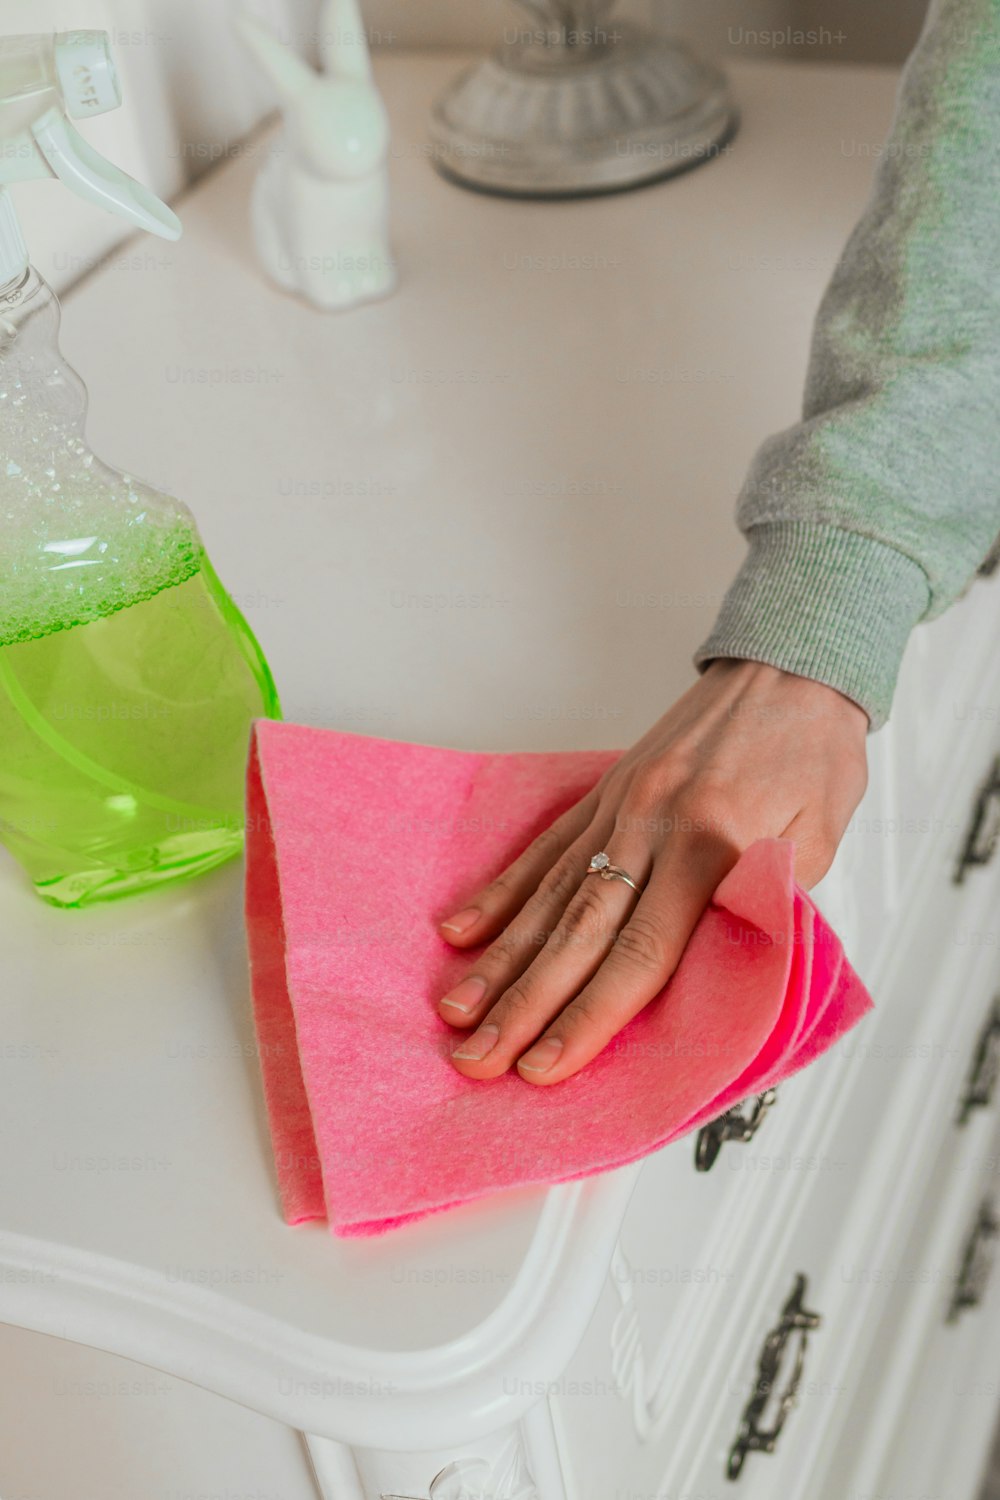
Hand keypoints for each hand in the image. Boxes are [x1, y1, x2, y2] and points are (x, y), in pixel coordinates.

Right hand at [437, 659, 868, 1084]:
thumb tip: (716, 970)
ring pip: (548, 896)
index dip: (590, 1015)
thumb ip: (766, 902)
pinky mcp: (603, 791)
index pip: (641, 953)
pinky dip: (500, 893)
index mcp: (711, 843)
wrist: (790, 662)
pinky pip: (543, 849)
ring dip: (500, 959)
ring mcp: (619, 807)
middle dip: (524, 1005)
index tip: (547, 1066)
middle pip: (577, 933)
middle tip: (477, 1059)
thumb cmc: (814, 751)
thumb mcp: (820, 833)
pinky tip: (462, 930)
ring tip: (456, 1011)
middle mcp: (652, 825)